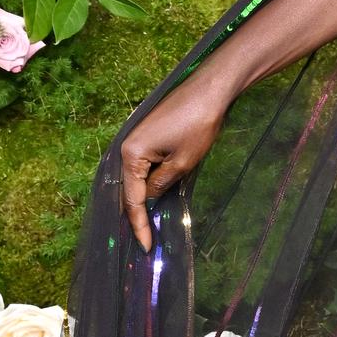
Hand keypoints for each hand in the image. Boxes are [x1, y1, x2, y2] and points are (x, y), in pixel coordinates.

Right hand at [119, 73, 232, 252]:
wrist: (210, 89)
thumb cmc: (198, 125)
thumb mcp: (182, 163)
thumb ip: (161, 184)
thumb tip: (148, 198)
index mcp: (131, 154)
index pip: (132, 199)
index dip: (140, 224)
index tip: (147, 247)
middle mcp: (127, 147)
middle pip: (129, 189)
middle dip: (138, 215)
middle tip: (146, 241)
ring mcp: (136, 139)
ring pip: (136, 177)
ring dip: (142, 199)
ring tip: (148, 225)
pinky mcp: (148, 135)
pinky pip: (144, 166)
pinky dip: (148, 182)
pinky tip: (154, 195)